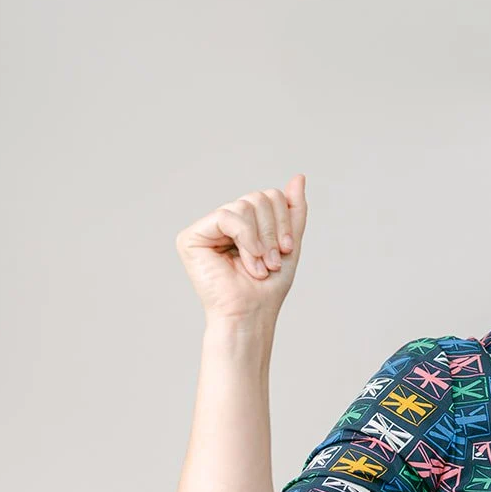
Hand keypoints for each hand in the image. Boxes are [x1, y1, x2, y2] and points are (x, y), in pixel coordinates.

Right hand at [175, 174, 308, 324]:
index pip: (270, 196)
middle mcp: (223, 222)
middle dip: (273, 230)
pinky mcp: (191, 237)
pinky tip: (249, 261)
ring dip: (261, 240)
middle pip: (258, 197)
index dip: (284, 220)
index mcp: (245, 223)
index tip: (287, 250)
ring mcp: (206, 228)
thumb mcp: (289, 243)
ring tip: (261, 266)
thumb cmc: (268, 287)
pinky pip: (226, 217)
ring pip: (244, 205)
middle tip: (273, 261)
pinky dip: (246, 238)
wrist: (252, 314)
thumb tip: (299, 177)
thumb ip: (293, 211)